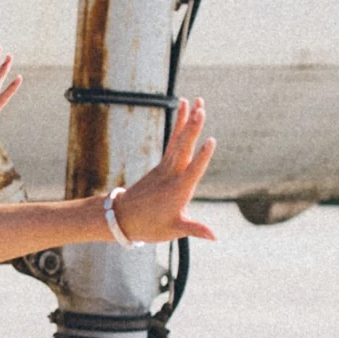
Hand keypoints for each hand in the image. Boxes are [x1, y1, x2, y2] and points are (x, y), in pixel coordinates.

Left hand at [109, 97, 216, 242]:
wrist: (123, 218)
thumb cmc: (150, 227)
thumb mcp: (174, 230)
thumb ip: (195, 230)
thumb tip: (215, 237)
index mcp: (178, 190)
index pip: (193, 171)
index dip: (202, 157)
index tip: (211, 141)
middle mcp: (172, 174)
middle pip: (184, 148)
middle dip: (193, 128)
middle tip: (202, 108)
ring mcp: (165, 167)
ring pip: (178, 140)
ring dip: (187, 120)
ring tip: (196, 100)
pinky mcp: (162, 164)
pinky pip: (173, 141)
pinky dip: (179, 126)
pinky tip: (184, 111)